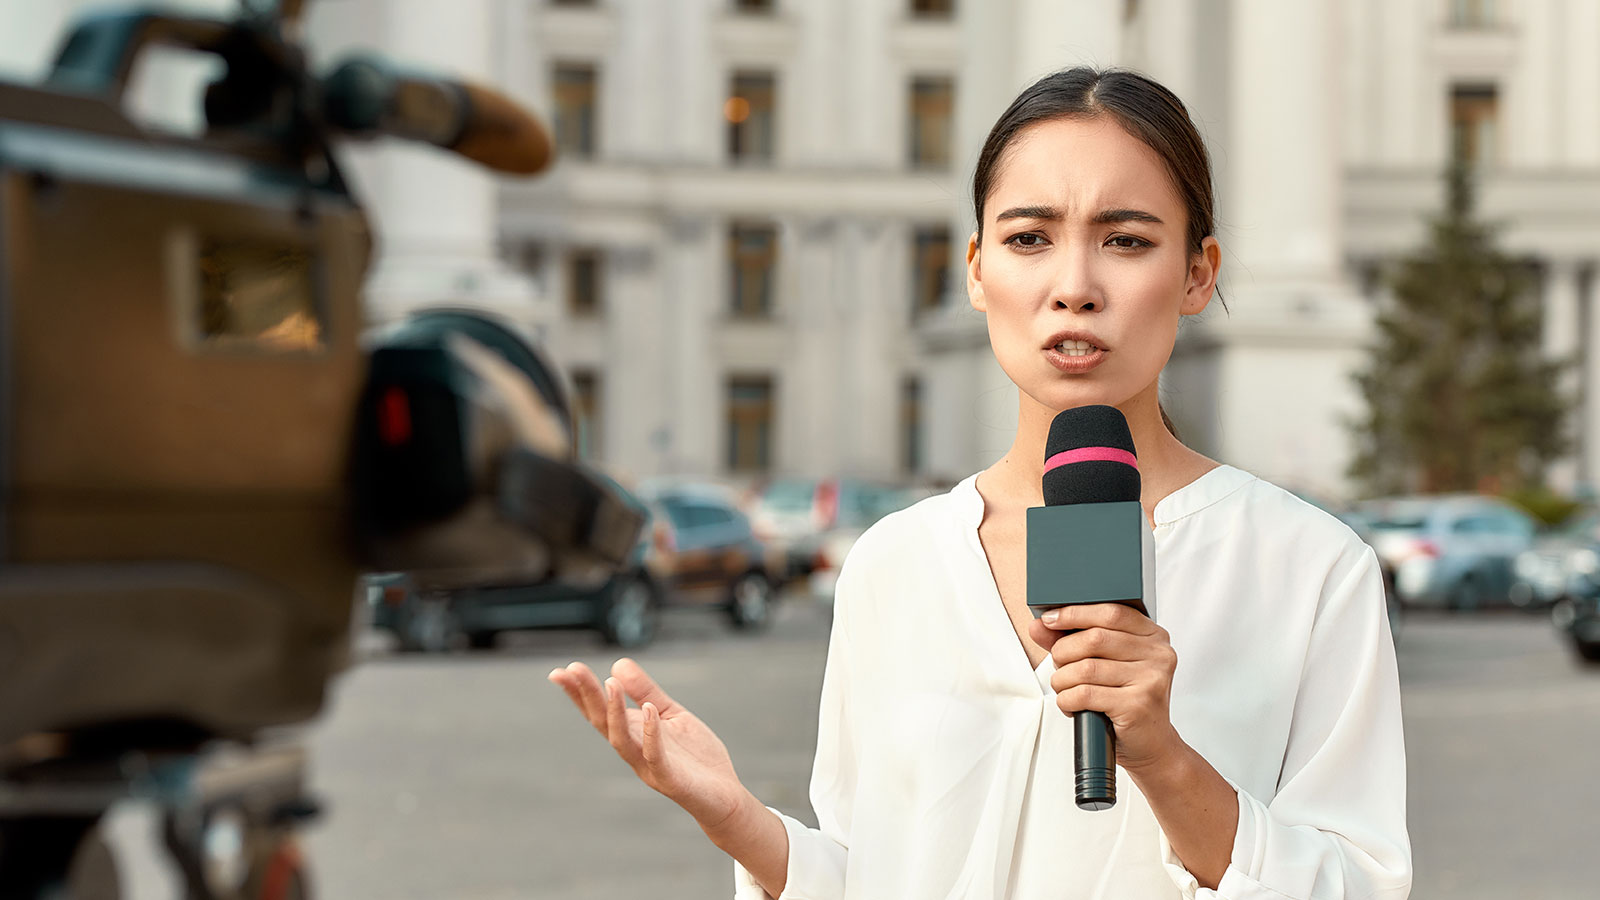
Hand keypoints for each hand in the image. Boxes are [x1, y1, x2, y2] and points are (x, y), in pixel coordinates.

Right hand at [548, 658, 747, 831]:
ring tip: (609, 682)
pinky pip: (655, 756)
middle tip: (572, 670)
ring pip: (622, 740)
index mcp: (632, 734)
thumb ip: (645, 691)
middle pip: (602, 723)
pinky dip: (650, 733)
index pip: (599, 712)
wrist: (725, 795)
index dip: (579, 694)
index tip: (560, 672)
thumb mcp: (670, 714)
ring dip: (613, 712)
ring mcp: (648, 766)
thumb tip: (617, 663)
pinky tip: (647, 710)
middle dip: (587, 696)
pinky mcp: (670, 779)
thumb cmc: (694, 756)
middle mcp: (633, 751)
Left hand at [1027, 603, 1179, 771]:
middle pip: (1095, 638)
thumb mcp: (1104, 664)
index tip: (1050, 620)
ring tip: (1065, 689)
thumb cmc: (1127, 702)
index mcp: (1153, 637)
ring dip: (1062, 680)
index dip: (1075, 614)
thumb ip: (1073, 641)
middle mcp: (1158, 655)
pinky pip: (1085, 694)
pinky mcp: (1138, 705)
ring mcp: (1151, 680)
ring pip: (1085, 668)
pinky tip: (1072, 704)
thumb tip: (1039, 626)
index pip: (1111, 612)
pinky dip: (1067, 699)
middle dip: (1064, 652)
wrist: (1151, 745)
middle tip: (1060, 666)